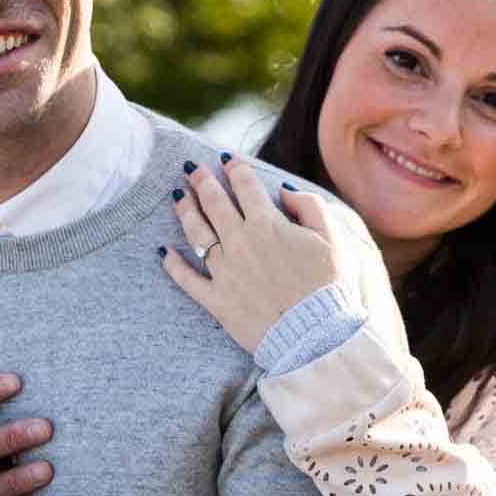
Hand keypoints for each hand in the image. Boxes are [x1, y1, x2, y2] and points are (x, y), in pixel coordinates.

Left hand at [160, 156, 349, 352]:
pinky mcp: (216, 300)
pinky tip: (162, 252)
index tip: (227, 159)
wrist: (316, 336)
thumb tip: (283, 191)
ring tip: (177, 196)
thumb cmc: (329, 287)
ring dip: (184, 210)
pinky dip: (172, 264)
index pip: (245, 186)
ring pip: (196, 233)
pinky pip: (186, 279)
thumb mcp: (332, 239)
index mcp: (268, 225)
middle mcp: (240, 243)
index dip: (234, 168)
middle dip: (201, 181)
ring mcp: (224, 271)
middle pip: (213, 203)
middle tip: (191, 168)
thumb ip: (309, 207)